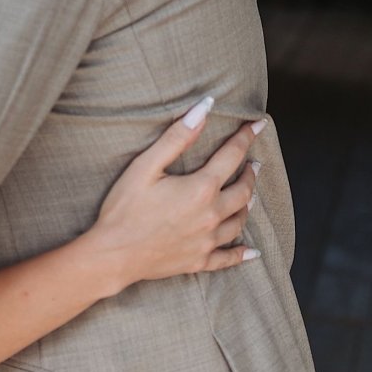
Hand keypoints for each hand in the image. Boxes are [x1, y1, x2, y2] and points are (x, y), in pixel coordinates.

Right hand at [81, 98, 260, 291]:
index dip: (245, 137)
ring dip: (247, 204)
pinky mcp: (199, 261)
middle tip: (254, 163)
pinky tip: (253, 251)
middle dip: (250, 173)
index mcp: (200, 188)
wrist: (113, 254)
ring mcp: (207, 241)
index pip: (232, 156)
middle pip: (243, 190)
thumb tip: (202, 110)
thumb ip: (177, 137)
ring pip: (239, 220)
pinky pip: (229, 257)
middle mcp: (211, 215)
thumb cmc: (124, 208)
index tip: (258, 125)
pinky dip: (242, 253)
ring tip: (249, 195)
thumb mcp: (146, 166)